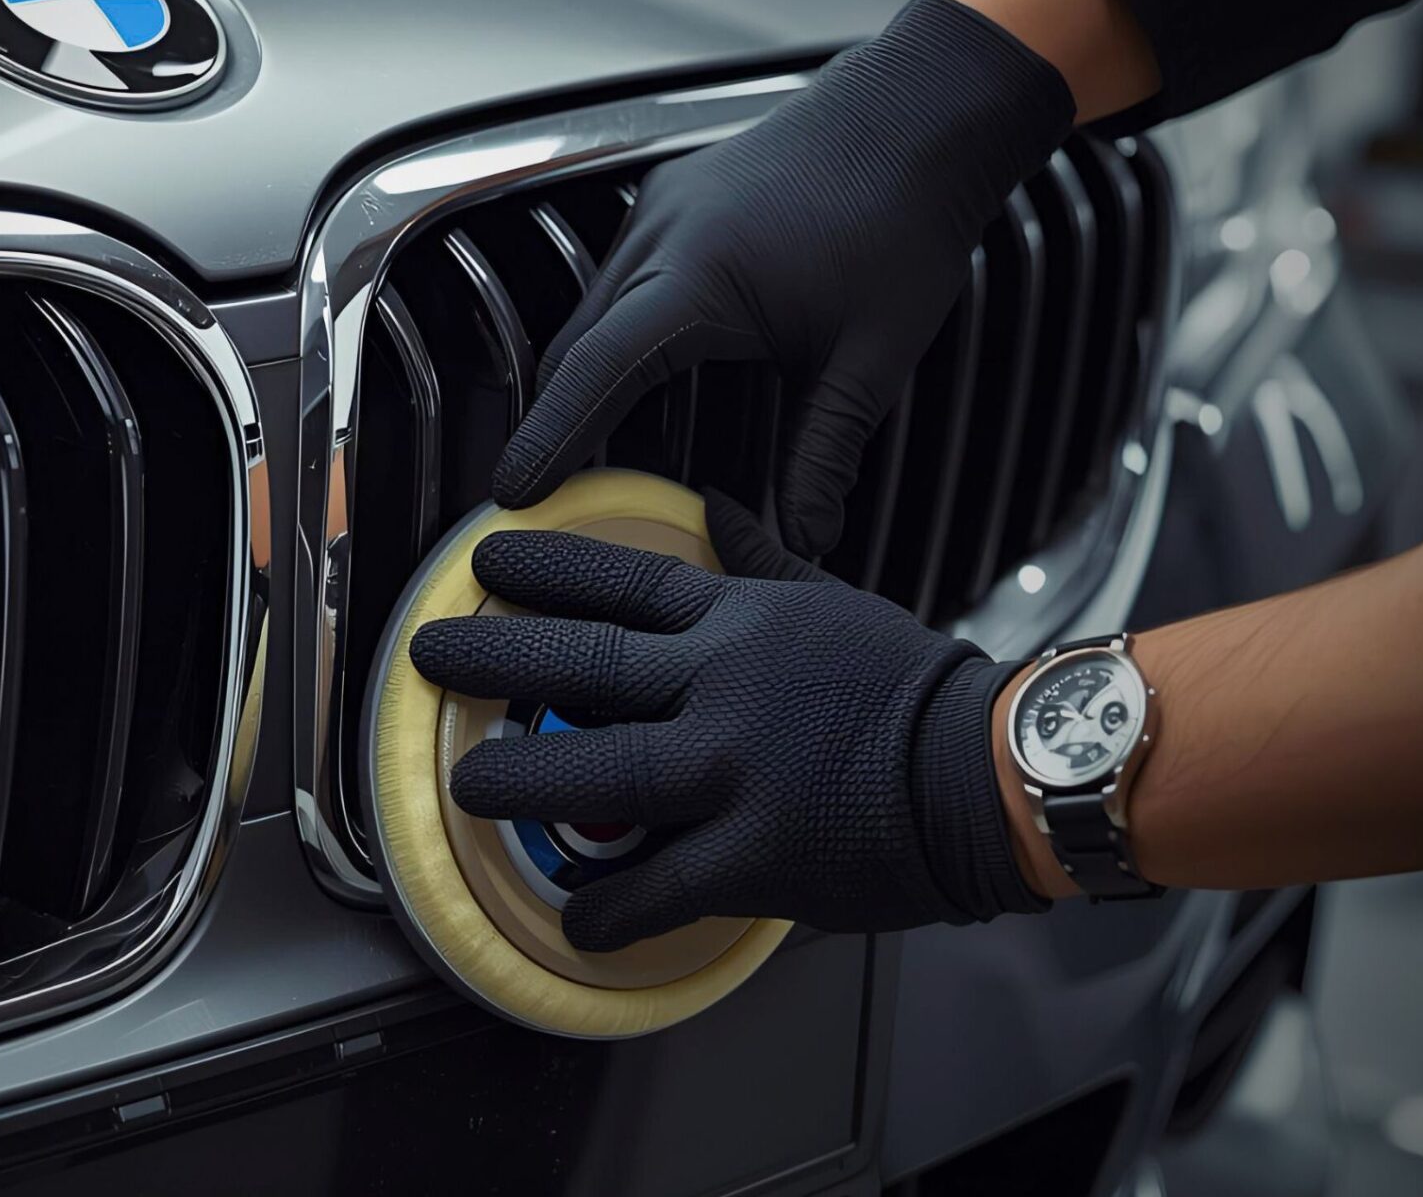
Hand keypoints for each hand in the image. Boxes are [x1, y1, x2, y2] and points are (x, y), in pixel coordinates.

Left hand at [411, 493, 1043, 946]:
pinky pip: (663, 885)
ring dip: (521, 781)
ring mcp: (734, 771)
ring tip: (465, 786)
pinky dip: (612, 906)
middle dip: (494, 658)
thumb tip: (716, 504)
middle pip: (583, 663)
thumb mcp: (832, 600)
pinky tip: (576, 919)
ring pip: (600, 773)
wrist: (993, 769)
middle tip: (429, 655)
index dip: (542, 569)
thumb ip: (761, 559)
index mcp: (739, 622)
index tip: (483, 562)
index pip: (620, 580)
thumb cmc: (917, 688)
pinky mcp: (757, 854)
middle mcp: (721, 686)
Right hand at [490, 0, 1073, 556]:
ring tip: (609, 460)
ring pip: (592, 316)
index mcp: (698, 273)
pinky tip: (653, 385)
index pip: (598, 370)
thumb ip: (824, 452)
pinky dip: (620, 342)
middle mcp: (659, 235)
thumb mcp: (870, 355)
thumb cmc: (901, 215)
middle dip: (559, 425)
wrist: (920, 108)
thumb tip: (801, 539)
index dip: (551, 437)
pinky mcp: (672, 201)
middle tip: (559, 498)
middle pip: (576, 349)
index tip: (513, 489)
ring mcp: (659, 211)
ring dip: (592, 385)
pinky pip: (619, 283)